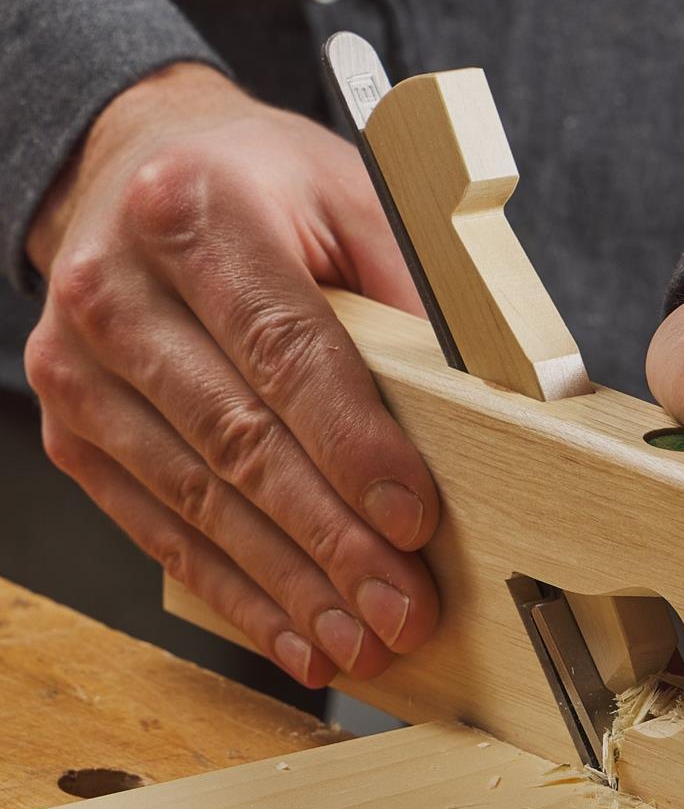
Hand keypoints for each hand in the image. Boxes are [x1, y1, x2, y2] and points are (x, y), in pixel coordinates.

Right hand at [25, 63, 439, 686]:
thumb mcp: (348, 198)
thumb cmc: (258, 186)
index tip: (414, 521)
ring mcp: (78, 366)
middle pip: (240, 440)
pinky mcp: (72, 429)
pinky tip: (294, 636)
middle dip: (331, 541)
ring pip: (197, 501)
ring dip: (288, 587)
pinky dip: (234, 593)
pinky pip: (158, 529)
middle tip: (402, 609)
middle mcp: (115, 288)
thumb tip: (485, 407)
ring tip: (361, 640)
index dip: (354, 446)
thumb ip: (409, 292)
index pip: (286, 349)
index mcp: (194, 209)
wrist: (131, 169)